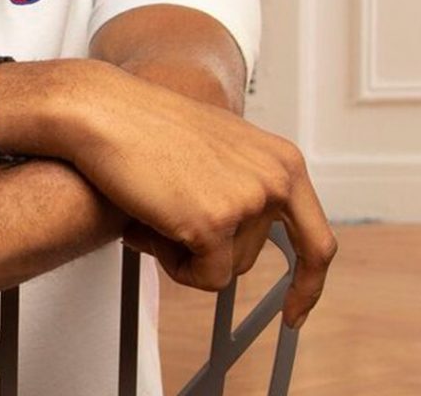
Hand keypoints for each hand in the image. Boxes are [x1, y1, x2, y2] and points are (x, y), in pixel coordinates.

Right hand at [52, 60, 336, 327]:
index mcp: (281, 160)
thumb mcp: (216, 145)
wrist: (103, 111)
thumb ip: (243, 181)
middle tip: (170, 226)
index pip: (317, 239)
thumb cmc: (143, 122)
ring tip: (153, 211)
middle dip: (210, 252)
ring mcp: (247, 201)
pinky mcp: (214, 224)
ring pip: (227, 269)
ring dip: (186, 253)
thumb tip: (241, 230)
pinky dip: (172, 264)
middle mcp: (274, 179)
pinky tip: (146, 227)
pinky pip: (203, 277)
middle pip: (254, 257)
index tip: (294, 309)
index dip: (308, 282)